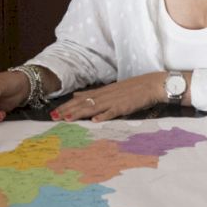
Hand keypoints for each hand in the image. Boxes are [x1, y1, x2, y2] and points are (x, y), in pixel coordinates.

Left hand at [50, 74, 166, 121]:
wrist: (152, 84)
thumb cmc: (132, 88)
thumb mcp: (109, 89)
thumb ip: (93, 93)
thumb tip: (76, 95)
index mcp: (101, 92)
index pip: (80, 99)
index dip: (66, 106)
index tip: (54, 112)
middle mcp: (105, 95)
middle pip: (83, 104)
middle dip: (68, 110)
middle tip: (53, 117)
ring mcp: (114, 101)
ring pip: (93, 107)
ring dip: (80, 113)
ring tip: (67, 119)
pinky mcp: (125, 107)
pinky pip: (113, 112)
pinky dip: (104, 116)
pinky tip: (95, 121)